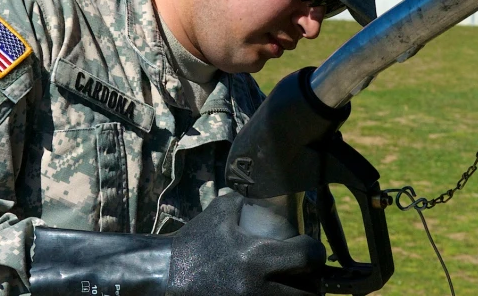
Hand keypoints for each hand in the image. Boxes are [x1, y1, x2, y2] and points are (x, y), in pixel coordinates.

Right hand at [169, 192, 326, 294]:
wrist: (165, 277)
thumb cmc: (193, 244)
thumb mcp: (219, 212)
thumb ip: (246, 200)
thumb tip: (267, 192)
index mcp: (256, 258)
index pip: (308, 257)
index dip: (313, 251)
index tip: (307, 248)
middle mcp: (257, 287)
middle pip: (309, 292)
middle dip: (312, 281)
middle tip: (306, 273)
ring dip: (300, 295)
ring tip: (295, 287)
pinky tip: (278, 294)